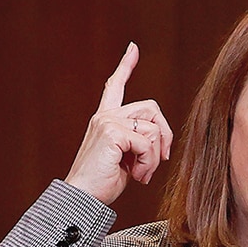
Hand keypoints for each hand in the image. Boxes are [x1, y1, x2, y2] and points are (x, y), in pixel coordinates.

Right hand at [64, 42, 173, 204]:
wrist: (82, 197)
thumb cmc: (102, 183)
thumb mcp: (125, 159)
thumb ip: (138, 143)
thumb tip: (160, 143)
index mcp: (105, 119)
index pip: (115, 86)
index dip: (125, 66)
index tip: (133, 48)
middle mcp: (105, 116)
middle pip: (152, 108)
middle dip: (165, 134)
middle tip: (161, 158)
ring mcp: (108, 122)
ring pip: (154, 129)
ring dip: (155, 156)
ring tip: (141, 173)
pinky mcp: (112, 132)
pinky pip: (148, 143)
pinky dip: (149, 164)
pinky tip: (137, 176)